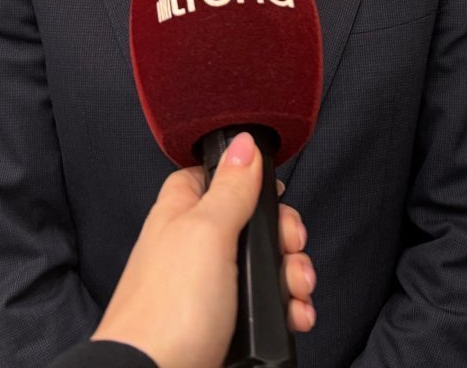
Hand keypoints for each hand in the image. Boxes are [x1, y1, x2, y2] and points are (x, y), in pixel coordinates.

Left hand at [91, 131, 315, 367]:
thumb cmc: (167, 309)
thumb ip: (230, 188)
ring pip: (263, 267)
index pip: (212, 176)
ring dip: (292, 275)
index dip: (245, 179)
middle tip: (291, 248)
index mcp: (181, 214)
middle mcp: (194, 248)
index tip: (272, 194)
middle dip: (284, 236)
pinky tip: (295, 315)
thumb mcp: (207, 233)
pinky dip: (287, 308)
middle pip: (251, 223)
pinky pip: (265, 306)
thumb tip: (244, 143)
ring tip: (298, 291)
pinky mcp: (224, 324)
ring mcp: (209, 288)